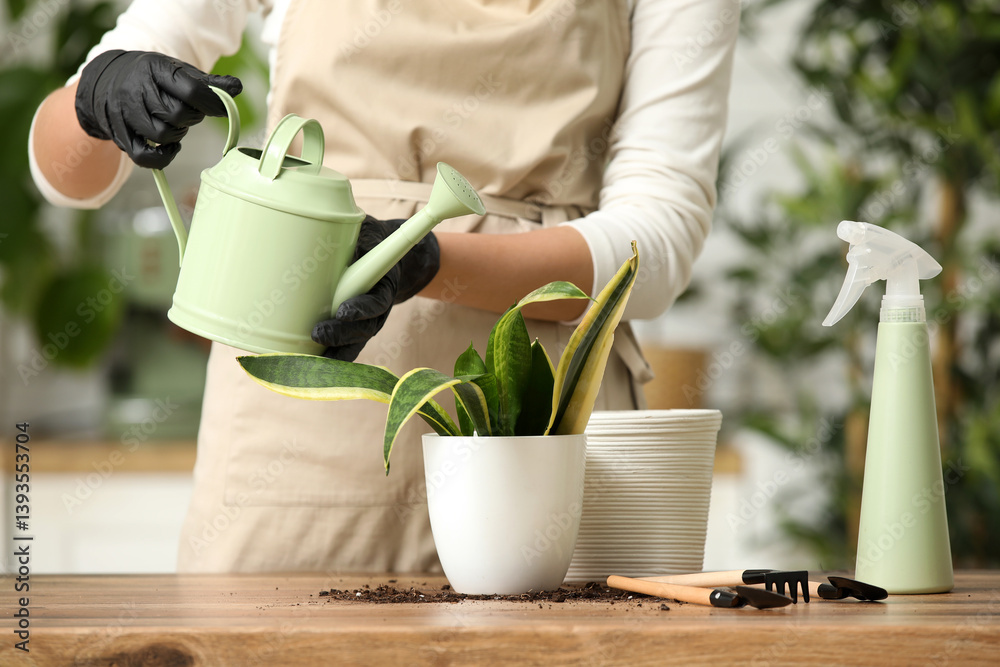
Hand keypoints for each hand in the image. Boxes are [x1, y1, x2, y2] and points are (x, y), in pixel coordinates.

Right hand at [75, 50, 241, 168]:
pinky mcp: (120, 135)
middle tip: (188, 113)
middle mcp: (137, 89)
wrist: (107, 79)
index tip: (217, 106)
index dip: (211, 103)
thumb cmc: (153, 79)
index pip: (192, 91)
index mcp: (156, 69)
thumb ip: (209, 83)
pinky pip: (145, 157)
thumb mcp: (178, 72)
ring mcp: (126, 113)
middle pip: (178, 115)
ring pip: (162, 135)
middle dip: (191, 118)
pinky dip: (163, 157)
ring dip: (176, 135)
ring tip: (174, 124)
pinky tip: (170, 147)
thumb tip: (237, 87)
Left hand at [312, 216, 440, 360]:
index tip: (343, 311)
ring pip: (351, 344)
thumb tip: (319, 226)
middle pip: (362, 330)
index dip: (361, 309)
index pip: (376, 302)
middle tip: (317, 334)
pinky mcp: (350, 329)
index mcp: (383, 286)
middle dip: (340, 336)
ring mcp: (364, 322)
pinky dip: (325, 359)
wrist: (383, 255)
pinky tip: (305, 367)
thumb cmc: (367, 240)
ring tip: (307, 361)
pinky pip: (342, 348)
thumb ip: (350, 235)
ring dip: (332, 354)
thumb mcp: (364, 231)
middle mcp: (376, 310)